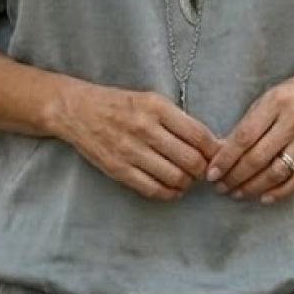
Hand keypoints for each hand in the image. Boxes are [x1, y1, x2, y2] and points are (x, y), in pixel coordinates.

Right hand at [54, 81, 219, 201]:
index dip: (214, 151)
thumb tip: (214, 143)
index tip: (217, 156)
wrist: (77, 111)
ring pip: (175, 177)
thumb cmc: (120, 105)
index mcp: (157, 107)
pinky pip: (153, 189)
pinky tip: (173, 189)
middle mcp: (145, 128)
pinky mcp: (118, 169)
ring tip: (187, 179)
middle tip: (203, 170)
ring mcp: (130, 151)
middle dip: (203, 170)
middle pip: (191, 160)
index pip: (199, 135)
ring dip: (188, 183)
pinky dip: (170, 193)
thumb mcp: (151, 101)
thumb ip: (180, 120)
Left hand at [204, 60, 293, 203]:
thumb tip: (224, 151)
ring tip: (237, 193)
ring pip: (277, 171)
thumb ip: (251, 122)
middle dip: (235, 176)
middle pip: (258, 157)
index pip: (244, 136)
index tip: (212, 173)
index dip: (226, 158)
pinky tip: (264, 197)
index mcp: (277, 102)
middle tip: (221, 187)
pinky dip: (280, 192)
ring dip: (253, 187)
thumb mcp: (272, 96)